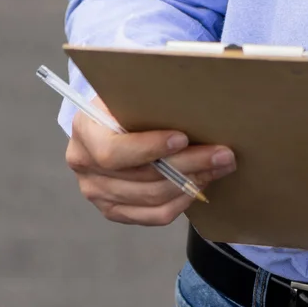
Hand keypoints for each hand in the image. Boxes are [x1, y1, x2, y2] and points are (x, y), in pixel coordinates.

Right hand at [65, 97, 237, 226]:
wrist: (112, 122)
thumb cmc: (127, 102)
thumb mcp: (130, 90)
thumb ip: (149, 97)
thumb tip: (192, 95)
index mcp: (85, 130)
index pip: (114, 151)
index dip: (149, 148)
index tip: (183, 138)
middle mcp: (84, 165)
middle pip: (141, 177)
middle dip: (188, 165)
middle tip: (223, 154)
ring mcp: (97, 192)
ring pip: (152, 199)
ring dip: (192, 183)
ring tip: (220, 167)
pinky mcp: (114, 210)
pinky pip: (153, 216)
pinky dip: (181, 202)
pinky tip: (200, 185)